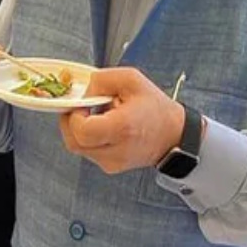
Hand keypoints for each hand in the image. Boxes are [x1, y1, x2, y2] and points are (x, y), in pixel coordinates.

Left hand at [59, 68, 185, 174]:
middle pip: (74, 142)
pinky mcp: (111, 167)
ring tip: (98, 116)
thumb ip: (101, 80)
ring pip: (78, 147)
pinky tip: (104, 126)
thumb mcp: (131, 79)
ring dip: (80, 129)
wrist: (174, 134)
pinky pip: (88, 151)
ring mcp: (113, 162)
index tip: (83, 104)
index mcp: (123, 128)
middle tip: (82, 108)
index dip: (74, 116)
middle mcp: (117, 150)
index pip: (82, 131)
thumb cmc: (155, 107)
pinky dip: (89, 138)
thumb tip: (82, 94)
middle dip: (71, 122)